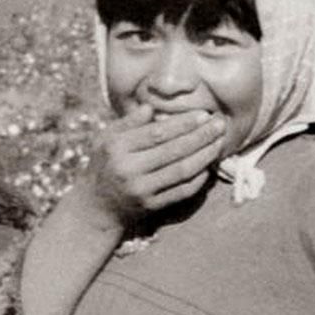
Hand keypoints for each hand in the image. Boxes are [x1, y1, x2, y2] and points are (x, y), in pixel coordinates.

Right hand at [76, 104, 226, 227]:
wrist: (95, 207)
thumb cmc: (103, 164)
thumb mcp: (105, 138)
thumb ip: (128, 122)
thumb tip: (150, 107)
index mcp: (117, 147)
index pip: (157, 133)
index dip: (183, 123)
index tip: (203, 114)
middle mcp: (129, 169)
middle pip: (174, 150)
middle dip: (201, 136)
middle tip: (220, 125)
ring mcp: (141, 190)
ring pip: (182, 170)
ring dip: (205, 156)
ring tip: (219, 142)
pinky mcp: (151, 206)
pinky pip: (182, 190)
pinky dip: (198, 178)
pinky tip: (208, 165)